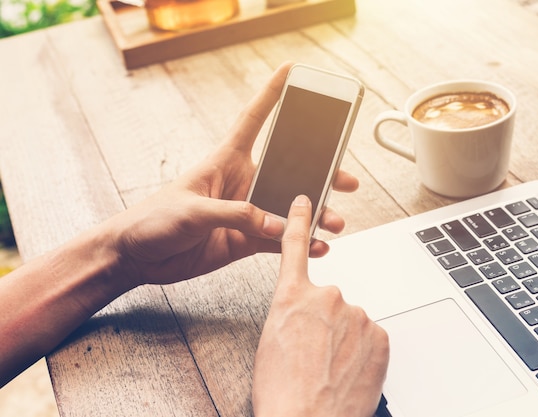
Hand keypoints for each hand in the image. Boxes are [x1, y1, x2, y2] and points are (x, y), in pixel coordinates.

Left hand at [104, 62, 358, 287]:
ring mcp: (245, 212)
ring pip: (288, 210)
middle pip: (288, 172)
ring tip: (334, 221)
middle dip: (320, 174)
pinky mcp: (244, 240)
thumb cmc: (152, 220)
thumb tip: (276, 223)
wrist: (137, 256)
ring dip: (313, 215)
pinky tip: (316, 245)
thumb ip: (235, 214)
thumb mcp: (192, 210)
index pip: (253, 120)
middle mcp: (241, 183)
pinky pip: (278, 240)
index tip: (290, 72)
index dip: (272, 95)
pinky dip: (298, 243)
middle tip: (345, 180)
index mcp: (224, 161)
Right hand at [252, 195, 388, 416]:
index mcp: (291, 297)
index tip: (306, 201)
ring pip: (352, 323)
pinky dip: (363, 353)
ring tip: (330, 370)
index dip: (300, 220)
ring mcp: (356, 315)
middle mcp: (326, 297)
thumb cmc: (282, 393)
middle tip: (315, 355)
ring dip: (345, 341)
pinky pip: (370, 338)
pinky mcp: (379, 335)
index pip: (294, 247)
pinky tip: (348, 373)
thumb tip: (306, 316)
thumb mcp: (270, 343)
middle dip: (325, 323)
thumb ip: (291, 315)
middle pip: (329, 302)